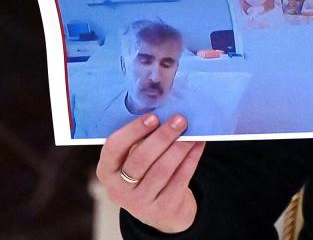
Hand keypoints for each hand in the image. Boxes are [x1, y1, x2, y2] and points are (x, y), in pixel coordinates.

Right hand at [96, 113, 205, 233]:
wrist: (163, 209)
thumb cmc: (148, 172)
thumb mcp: (135, 158)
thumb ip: (143, 139)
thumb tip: (166, 110)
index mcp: (107, 171)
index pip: (113, 149)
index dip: (132, 131)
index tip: (153, 117)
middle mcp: (118, 190)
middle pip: (140, 160)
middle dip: (162, 137)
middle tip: (180, 120)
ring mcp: (139, 203)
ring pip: (161, 170)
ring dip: (179, 147)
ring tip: (192, 132)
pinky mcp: (162, 210)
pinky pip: (179, 180)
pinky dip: (191, 159)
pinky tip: (198, 145)